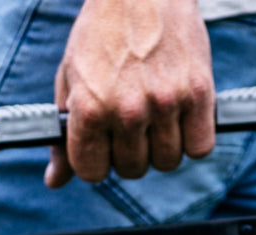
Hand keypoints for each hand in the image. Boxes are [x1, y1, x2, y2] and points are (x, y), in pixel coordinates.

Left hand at [46, 0, 214, 187]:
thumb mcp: (70, 79)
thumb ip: (63, 135)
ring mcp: (165, 102)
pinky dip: (194, 138)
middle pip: (133, 169)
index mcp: (89, 107)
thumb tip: (55, 180)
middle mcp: (127, 109)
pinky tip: (181, 116)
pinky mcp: (199, 93)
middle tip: (132, 122)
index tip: (103, 144)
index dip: (97, 160)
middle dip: (130, 152)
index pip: (92, 172)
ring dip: (163, 146)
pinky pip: (200, 147)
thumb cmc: (102, 34)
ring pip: (167, 162)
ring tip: (156, 115)